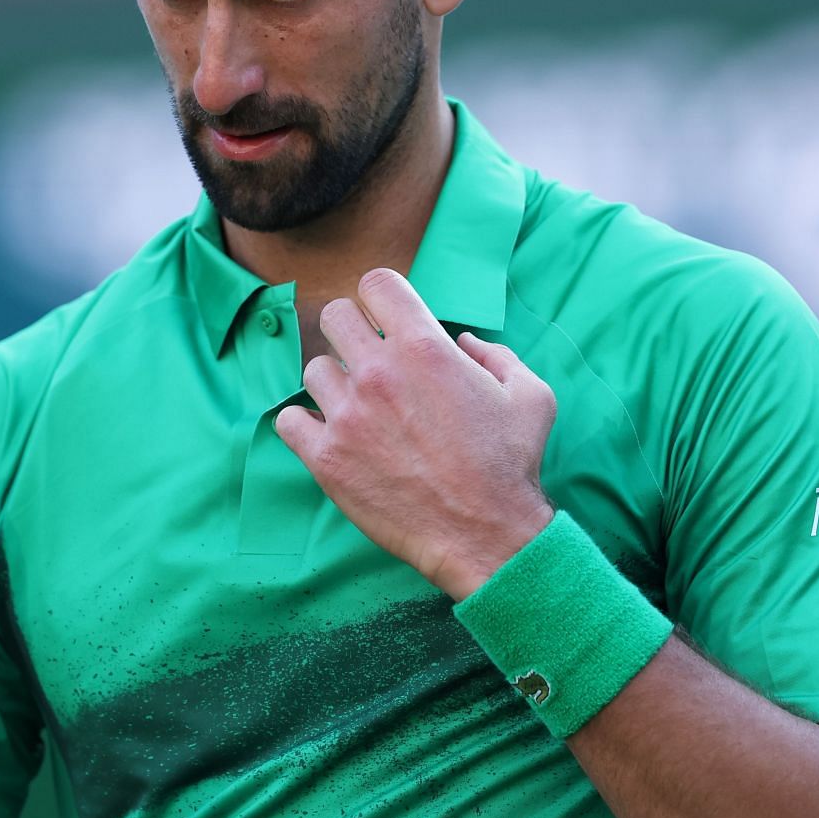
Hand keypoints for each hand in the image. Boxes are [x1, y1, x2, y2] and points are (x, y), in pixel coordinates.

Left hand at [275, 267, 556, 599]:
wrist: (486, 534)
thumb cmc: (511, 464)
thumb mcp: (529, 394)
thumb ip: (495, 355)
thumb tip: (464, 342)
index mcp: (424, 346)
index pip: (376, 284)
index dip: (382, 297)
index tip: (387, 318)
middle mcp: (378, 372)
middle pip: (333, 315)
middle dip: (351, 330)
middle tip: (368, 358)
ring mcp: (347, 414)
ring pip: (312, 369)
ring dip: (334, 383)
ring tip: (358, 407)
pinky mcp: (326, 457)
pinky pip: (288, 420)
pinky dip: (305, 424)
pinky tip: (331, 434)